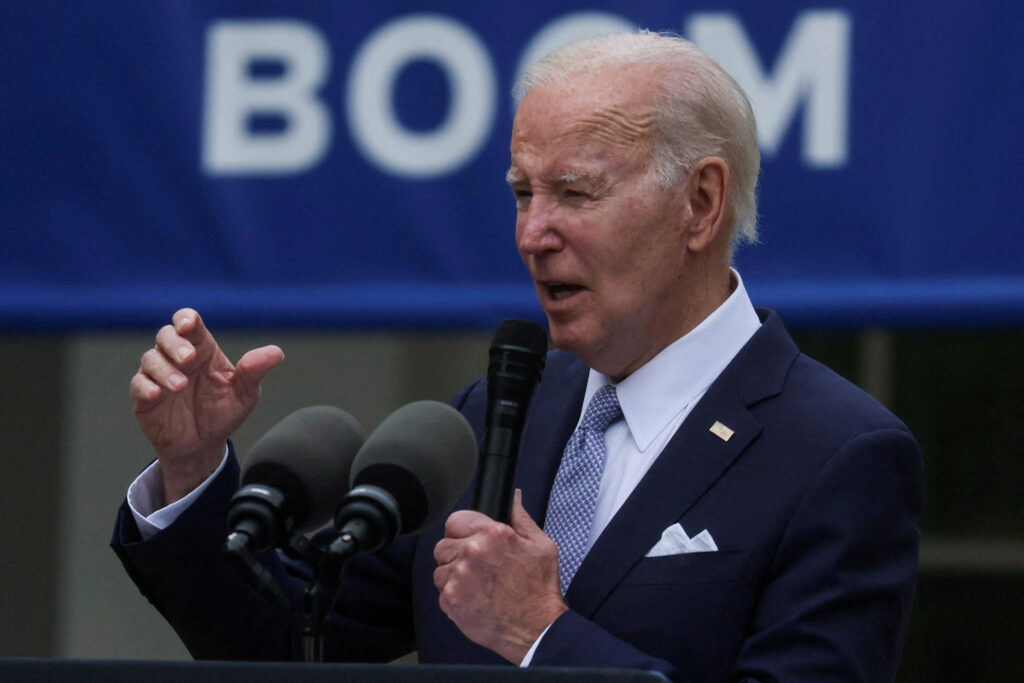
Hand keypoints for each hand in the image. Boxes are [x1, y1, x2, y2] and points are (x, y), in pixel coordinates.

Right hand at [129, 308, 283, 503]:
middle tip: (188, 358)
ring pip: (151, 359)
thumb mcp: (245, 394)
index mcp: (202, 349)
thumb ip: (255, 372)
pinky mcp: (144, 397)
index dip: (185, 319)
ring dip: (164, 369)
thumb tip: (277, 352)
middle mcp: (177, 358)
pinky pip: (138, 385)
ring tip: (180, 385)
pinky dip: (145, 386)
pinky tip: (156, 393)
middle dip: (174, 344)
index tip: (187, 325)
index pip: (189, 323)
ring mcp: (159, 375)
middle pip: (166, 336)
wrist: (203, 446)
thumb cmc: (223, 412)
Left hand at [433, 490, 567, 662]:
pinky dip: (455, 597)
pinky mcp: (451, 600)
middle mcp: (471, 552)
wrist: (536, 629)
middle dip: (457, 555)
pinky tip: (474, 600)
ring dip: (454, 576)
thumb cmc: (540, 588)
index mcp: (492, 534)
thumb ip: (520, 518)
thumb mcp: (541, 546)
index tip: (470, 541)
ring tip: (477, 586)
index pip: (456, 520)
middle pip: (443, 545)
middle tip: (477, 568)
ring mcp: (458, 577)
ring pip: (440, 570)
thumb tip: (512, 497)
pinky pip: (442, 592)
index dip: (462, 531)